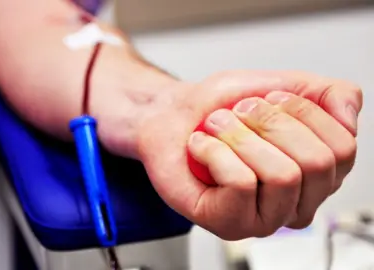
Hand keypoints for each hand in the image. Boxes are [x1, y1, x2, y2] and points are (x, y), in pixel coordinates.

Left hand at [137, 70, 361, 239]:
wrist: (173, 116)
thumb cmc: (221, 106)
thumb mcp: (282, 85)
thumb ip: (331, 95)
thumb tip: (350, 121)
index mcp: (318, 172)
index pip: (343, 146)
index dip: (301, 111)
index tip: (267, 99)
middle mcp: (298, 200)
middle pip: (317, 162)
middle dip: (269, 121)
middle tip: (237, 113)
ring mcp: (265, 218)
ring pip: (281, 175)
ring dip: (239, 136)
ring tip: (216, 129)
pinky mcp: (229, 224)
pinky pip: (240, 183)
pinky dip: (214, 151)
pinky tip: (202, 148)